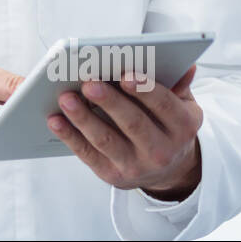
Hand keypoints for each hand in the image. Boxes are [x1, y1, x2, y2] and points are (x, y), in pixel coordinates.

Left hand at [48, 64, 202, 200]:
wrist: (169, 169)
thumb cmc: (168, 125)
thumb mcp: (183, 105)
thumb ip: (178, 83)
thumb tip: (185, 66)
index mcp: (183, 126)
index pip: (164, 106)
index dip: (145, 90)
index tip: (125, 75)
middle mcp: (162, 150)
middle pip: (133, 123)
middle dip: (110, 102)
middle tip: (89, 83)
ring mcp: (136, 165)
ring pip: (106, 140)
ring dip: (84, 118)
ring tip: (66, 98)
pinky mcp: (113, 175)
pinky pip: (88, 154)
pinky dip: (69, 137)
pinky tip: (55, 120)